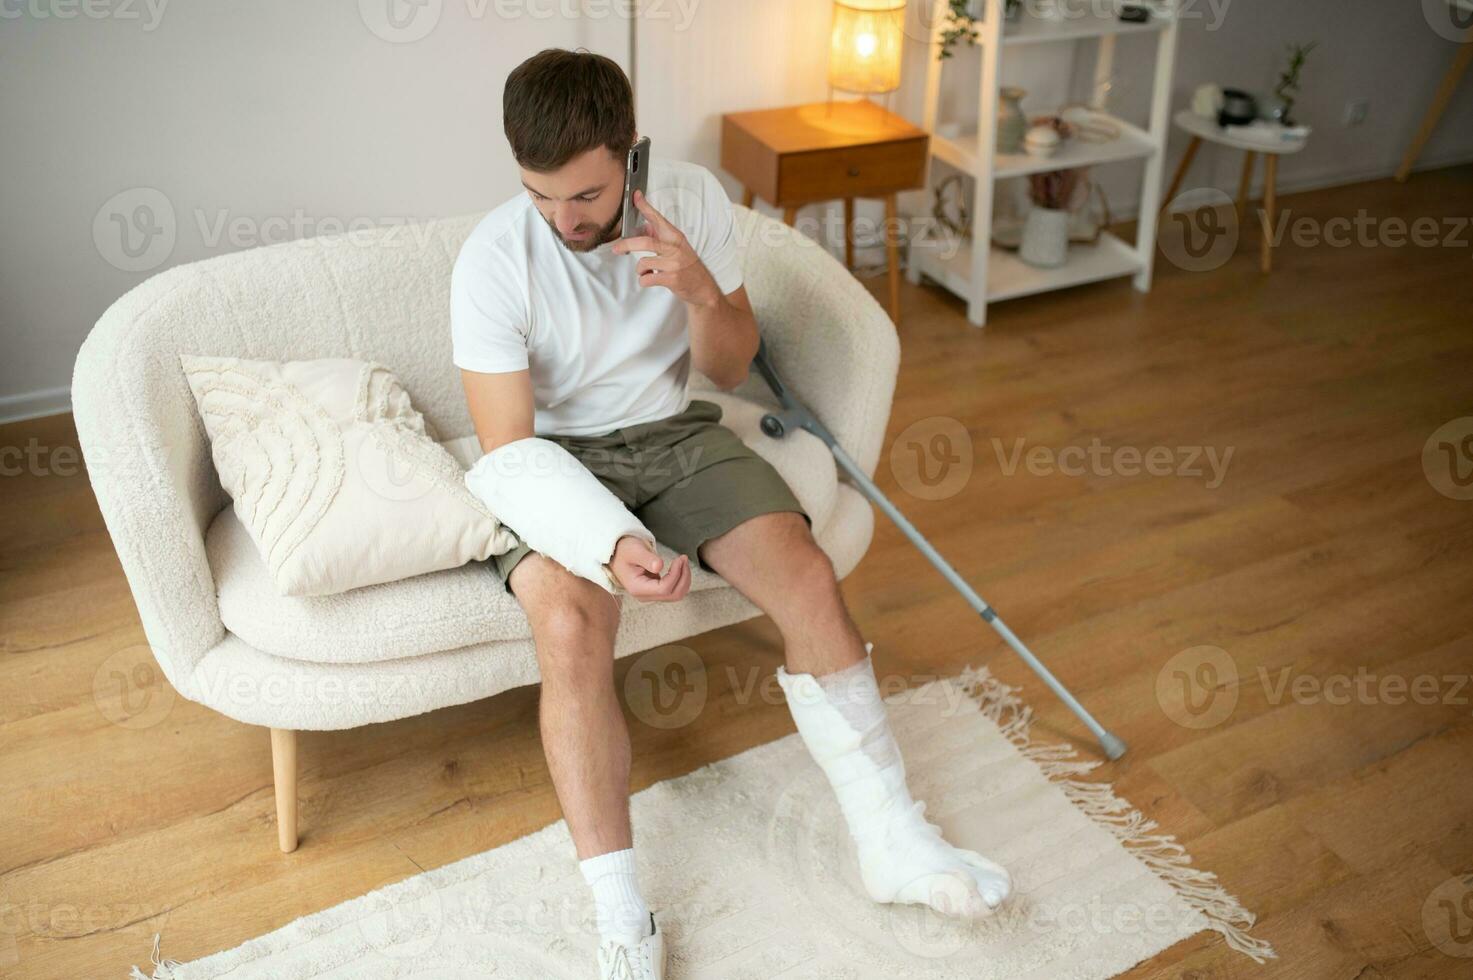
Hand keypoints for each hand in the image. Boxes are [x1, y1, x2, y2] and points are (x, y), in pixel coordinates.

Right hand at [609, 535, 690, 602]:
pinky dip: (681, 579)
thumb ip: (647, 558)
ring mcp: (650, 595)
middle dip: (683, 577)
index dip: (675, 575)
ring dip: (684, 578)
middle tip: (683, 558)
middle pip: (673, 595)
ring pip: (676, 594)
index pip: (664, 589)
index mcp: (638, 588)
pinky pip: (674, 590)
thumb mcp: (634, 550)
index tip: (679, 559)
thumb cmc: (625, 550)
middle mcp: (644, 596)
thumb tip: (659, 567)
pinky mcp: (656, 591)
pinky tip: (679, 566)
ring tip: (683, 560)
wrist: (617, 554)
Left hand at [611, 189, 720, 306]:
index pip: (658, 219)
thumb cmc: (688, 266)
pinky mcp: (672, 278)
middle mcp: (675, 248)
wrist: (703, 287)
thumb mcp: (677, 247)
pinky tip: (651, 278)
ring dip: (640, 269)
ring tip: (648, 271)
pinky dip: (644, 280)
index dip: (645, 207)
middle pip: (646, 242)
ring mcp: (674, 263)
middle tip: (617, 248)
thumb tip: (643, 226)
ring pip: (643, 262)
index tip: (636, 196)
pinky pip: (646, 279)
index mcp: (675, 237)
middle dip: (627, 244)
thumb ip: (661, 237)